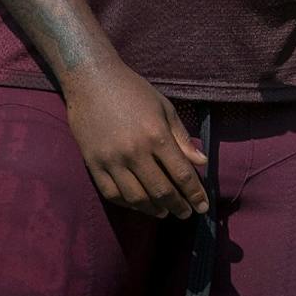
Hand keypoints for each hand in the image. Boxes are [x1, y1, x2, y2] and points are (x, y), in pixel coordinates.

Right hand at [65, 61, 208, 218]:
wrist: (92, 82)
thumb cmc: (134, 92)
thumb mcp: (166, 109)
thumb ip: (182, 139)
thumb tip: (202, 162)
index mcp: (157, 136)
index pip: (181, 174)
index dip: (195, 194)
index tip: (203, 206)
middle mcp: (135, 152)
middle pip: (161, 190)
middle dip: (178, 206)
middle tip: (187, 214)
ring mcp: (111, 160)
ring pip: (135, 197)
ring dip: (153, 210)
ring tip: (165, 213)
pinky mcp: (92, 164)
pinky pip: (111, 193)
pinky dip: (127, 204)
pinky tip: (139, 205)